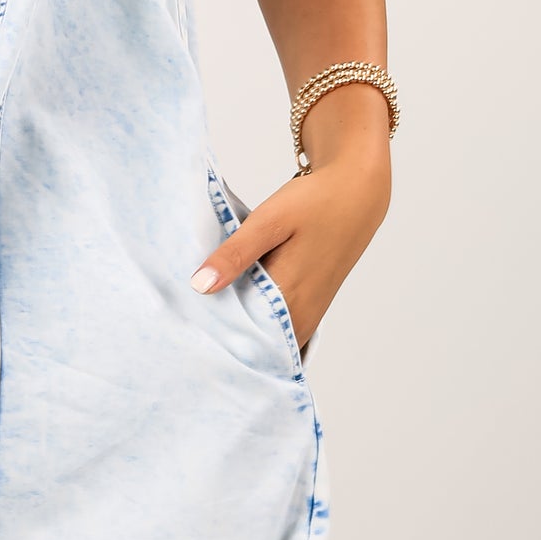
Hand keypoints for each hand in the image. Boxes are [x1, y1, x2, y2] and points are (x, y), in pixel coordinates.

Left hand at [190, 149, 390, 354]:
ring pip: (266, 338)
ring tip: (204, 314)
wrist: (355, 195)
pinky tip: (234, 304)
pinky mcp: (310, 308)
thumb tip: (199, 286)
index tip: (184, 328)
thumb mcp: (269, 222)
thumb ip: (235, 254)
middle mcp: (301, 316)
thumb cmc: (314, 204)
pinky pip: (278, 328)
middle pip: (253, 344)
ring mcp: (308, 315)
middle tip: (186, 323)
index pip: (242, 338)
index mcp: (289, 299)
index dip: (212, 336)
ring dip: (239, 329)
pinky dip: (256, 321)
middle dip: (222, 336)